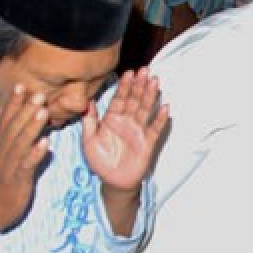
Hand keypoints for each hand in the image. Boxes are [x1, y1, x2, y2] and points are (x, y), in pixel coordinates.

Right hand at [0, 85, 50, 235]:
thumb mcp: (4, 162)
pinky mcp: (16, 181)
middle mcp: (1, 154)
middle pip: (13, 128)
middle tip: (38, 93)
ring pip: (20, 144)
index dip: (13, 104)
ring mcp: (8, 166)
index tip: (21, 86)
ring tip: (43, 112)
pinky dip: (35, 154)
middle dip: (25, 110)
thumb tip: (31, 134)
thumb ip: (16, 146)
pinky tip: (46, 144)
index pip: (4, 122)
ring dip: (32, 127)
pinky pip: (26, 165)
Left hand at [83, 68, 169, 193]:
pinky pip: (155, 129)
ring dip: (150, 96)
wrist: (113, 182)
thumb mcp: (88, 141)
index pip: (119, 99)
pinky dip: (160, 119)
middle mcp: (126, 122)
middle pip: (134, 100)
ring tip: (155, 82)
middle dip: (139, 85)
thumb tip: (87, 101)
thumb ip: (89, 121)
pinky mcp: (147, 143)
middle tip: (145, 70)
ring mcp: (138, 131)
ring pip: (145, 110)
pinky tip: (165, 108)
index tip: (129, 73)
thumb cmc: (99, 162)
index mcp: (112, 120)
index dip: (124, 86)